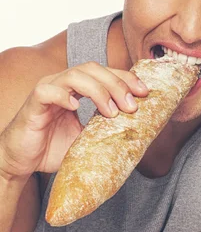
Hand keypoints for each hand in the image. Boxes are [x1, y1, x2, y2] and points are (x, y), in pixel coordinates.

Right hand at [0, 62, 147, 177]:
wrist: (23, 163)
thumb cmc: (53, 148)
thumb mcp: (87, 139)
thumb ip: (106, 129)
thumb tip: (138, 132)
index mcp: (78, 89)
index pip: (105, 73)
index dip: (125, 78)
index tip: (145, 92)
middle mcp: (63, 84)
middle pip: (93, 69)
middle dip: (117, 84)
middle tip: (132, 105)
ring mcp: (48, 91)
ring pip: (74, 75)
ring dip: (98, 90)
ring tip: (111, 111)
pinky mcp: (33, 104)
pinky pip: (47, 90)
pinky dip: (63, 96)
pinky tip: (75, 108)